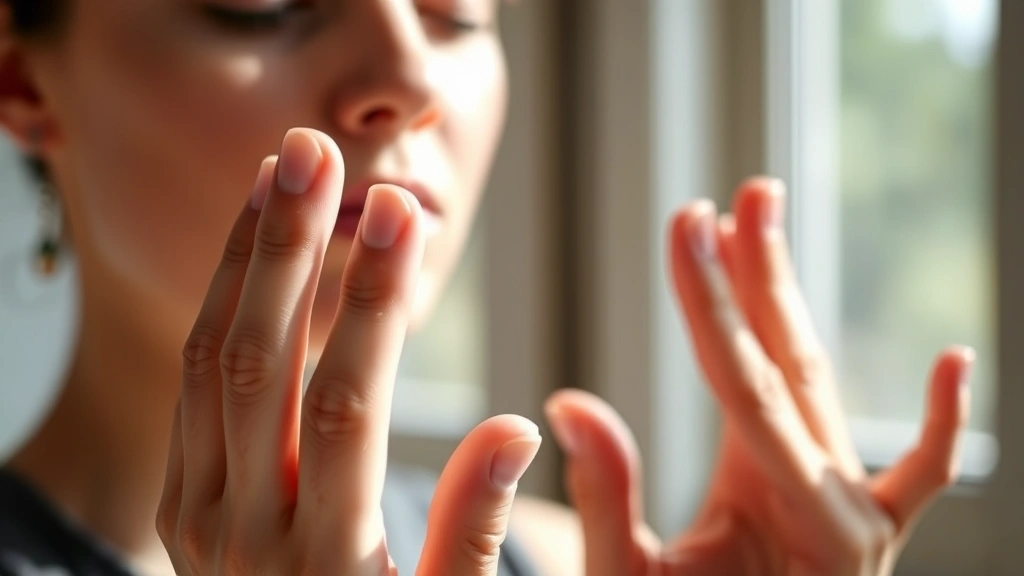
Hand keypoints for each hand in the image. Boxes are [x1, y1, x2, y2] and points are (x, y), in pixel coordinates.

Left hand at [156, 128, 540, 574]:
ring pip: (210, 361)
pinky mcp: (179, 495)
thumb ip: (472, 529)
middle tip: (318, 153)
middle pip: (260, 367)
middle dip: (292, 251)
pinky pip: (189, 382)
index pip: (346, 408)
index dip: (374, 307)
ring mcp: (197, 510)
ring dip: (245, 259)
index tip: (400, 214)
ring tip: (280, 172)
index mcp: (324, 560)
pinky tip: (251, 243)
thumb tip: (516, 428)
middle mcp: (242, 528)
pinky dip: (218, 300)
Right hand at [544, 178, 971, 574]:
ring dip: (790, 305)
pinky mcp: (872, 527)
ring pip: (826, 386)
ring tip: (764, 223)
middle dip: (758, 276)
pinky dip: (943, 419)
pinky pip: (923, 468)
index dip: (709, 300)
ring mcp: (865, 514)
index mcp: (795, 520)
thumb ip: (607, 498)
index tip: (684, 224)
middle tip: (736, 198)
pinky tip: (956, 360)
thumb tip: (571, 405)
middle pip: (794, 364)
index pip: (742, 383)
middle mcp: (843, 505)